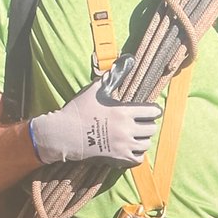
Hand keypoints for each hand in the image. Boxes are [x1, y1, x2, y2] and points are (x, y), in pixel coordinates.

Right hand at [29, 54, 161, 165]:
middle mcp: (126, 129)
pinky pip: (138, 159)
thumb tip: (127, 59)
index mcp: (124, 112)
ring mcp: (123, 145)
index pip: (152, 112)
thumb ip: (113, 76)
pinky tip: (130, 147)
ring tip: (136, 135)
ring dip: (143, 139)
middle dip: (148, 124)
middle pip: (152, 128)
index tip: (151, 110)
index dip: (154, 110)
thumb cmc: (78, 111)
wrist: (64, 134)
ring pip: (146, 144)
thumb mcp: (95, 89)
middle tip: (142, 122)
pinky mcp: (117, 158)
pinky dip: (137, 154)